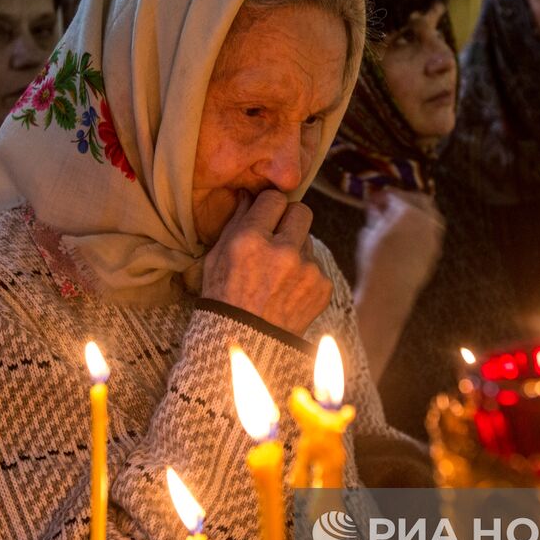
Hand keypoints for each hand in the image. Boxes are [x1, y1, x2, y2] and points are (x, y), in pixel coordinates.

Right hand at [202, 189, 332, 334]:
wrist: (246, 345)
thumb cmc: (224, 299)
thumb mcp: (216, 258)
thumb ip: (235, 222)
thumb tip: (248, 194)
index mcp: (250, 239)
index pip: (274, 198)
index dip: (269, 207)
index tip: (266, 216)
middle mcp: (282, 251)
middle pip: (302, 211)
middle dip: (290, 220)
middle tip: (277, 238)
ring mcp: (307, 270)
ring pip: (309, 240)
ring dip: (297, 250)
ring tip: (278, 275)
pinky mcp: (323, 286)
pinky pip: (317, 265)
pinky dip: (305, 275)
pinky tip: (288, 291)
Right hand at [356, 189, 443, 297]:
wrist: (390, 291)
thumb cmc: (375, 261)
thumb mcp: (369, 235)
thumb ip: (375, 217)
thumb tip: (375, 208)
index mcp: (408, 212)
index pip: (396, 195)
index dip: (382, 196)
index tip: (373, 201)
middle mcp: (426, 220)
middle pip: (420, 200)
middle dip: (405, 199)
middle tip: (390, 206)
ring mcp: (433, 237)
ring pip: (430, 216)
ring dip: (417, 213)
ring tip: (400, 221)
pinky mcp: (435, 251)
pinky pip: (431, 232)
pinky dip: (421, 229)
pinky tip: (407, 236)